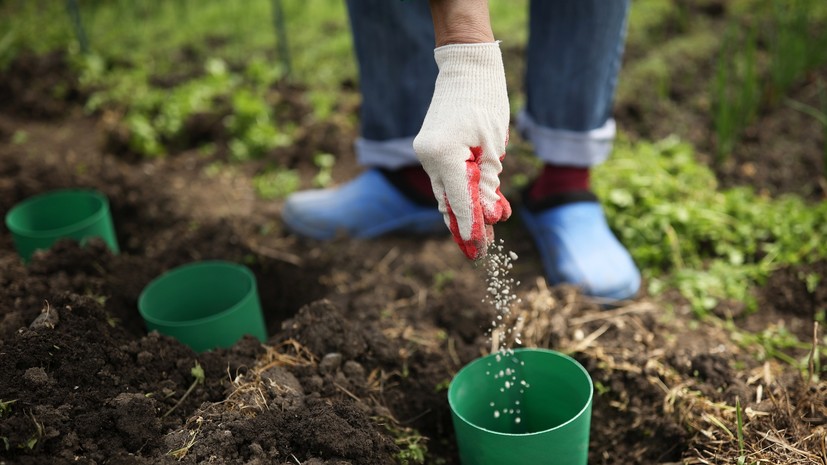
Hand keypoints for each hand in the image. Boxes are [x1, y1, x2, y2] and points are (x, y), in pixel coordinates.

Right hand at [413, 42, 511, 259]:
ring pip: (445, 193)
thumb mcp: (493, 149)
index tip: (479, 252)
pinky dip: (459, 194)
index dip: (470, 229)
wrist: (467, 69)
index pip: (458, 201)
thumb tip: (489, 217)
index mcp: (443, 154)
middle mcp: (428, 157)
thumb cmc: (485, 102)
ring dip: (464, 213)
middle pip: (447, 202)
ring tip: (483, 237)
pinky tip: (477, 209)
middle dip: (466, 227)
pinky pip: (445, 179)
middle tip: (480, 253)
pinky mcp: (430, 149)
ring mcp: (426, 153)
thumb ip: (487, 185)